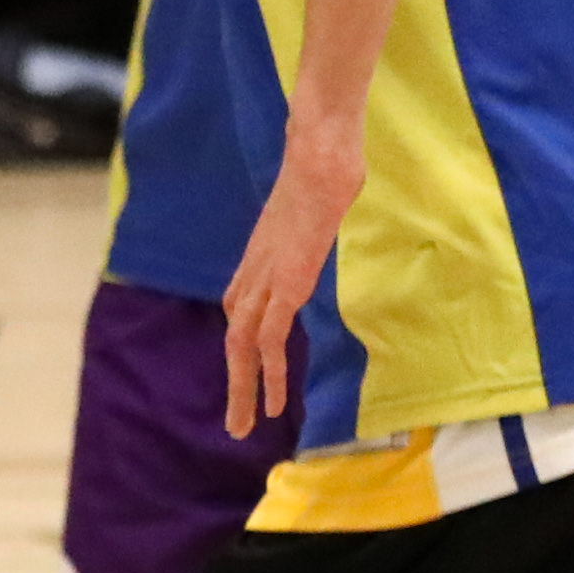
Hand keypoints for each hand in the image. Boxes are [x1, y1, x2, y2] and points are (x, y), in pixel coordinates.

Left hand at [220, 117, 365, 438]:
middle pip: (236, 334)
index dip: (243, 339)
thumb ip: (319, 200)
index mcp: (262, 251)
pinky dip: (269, 373)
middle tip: (236, 424)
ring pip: (244, 344)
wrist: (320, 145)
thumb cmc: (326, 156)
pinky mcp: (287, 282)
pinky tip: (274, 403)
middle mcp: (256, 269)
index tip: (249, 366)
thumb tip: (338, 178)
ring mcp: (268, 276)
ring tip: (246, 427)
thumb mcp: (319, 188)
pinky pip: (271, 337)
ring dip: (244, 389)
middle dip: (236, 381)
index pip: (240, 303)